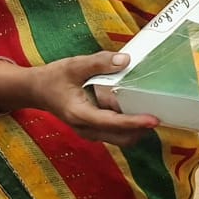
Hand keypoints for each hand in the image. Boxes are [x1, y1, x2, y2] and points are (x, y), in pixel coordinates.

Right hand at [23, 53, 158, 147]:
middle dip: (141, 128)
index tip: (154, 120)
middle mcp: (86, 128)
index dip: (134, 122)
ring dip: (137, 128)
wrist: (35, 90)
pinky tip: (139, 108)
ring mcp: (90, 131)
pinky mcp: (93, 129)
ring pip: (120, 137)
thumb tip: (126, 60)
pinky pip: (116, 132)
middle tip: (162, 113)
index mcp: (80, 114)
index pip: (112, 122)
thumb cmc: (53, 78)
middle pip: (121, 137)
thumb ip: (99, 62)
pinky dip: (129, 125)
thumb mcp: (73, 65)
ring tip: (154, 110)